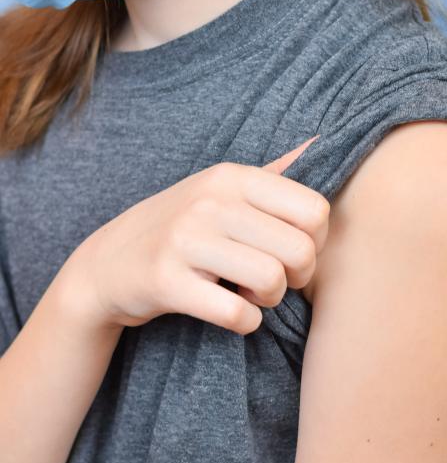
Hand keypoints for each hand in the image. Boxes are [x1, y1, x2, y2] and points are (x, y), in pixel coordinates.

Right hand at [58, 136, 328, 335]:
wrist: (110, 262)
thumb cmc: (183, 226)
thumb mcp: (221, 189)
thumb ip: (271, 173)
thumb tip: (320, 141)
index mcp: (233, 177)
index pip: (315, 210)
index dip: (317, 240)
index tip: (293, 251)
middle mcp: (211, 201)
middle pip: (301, 250)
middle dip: (299, 276)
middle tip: (277, 280)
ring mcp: (185, 239)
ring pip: (272, 280)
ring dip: (270, 299)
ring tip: (251, 293)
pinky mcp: (166, 280)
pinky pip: (236, 313)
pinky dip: (246, 322)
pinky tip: (234, 312)